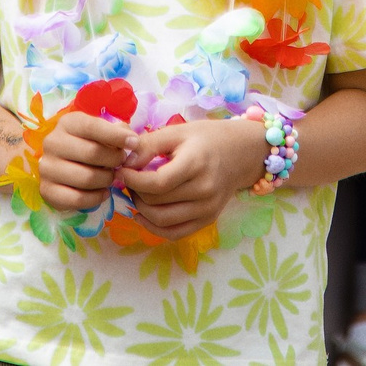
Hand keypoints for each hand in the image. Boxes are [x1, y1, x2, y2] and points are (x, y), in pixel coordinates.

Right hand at [39, 113, 134, 212]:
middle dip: (114, 160)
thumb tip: (131, 139)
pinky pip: (77, 199)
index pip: (93, 127)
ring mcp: (46, 168)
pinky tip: (103, 193)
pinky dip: (96, 198)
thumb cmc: (88, 145)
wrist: (63, 166)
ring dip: (106, 180)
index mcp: (67, 123)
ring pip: (86, 178)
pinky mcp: (46, 190)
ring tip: (111, 178)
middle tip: (121, 164)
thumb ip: (118, 132)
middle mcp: (52, 143)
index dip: (117, 135)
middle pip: (92, 153)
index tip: (134, 143)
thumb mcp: (101, 132)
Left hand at [118, 115, 270, 237]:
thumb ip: (149, 144)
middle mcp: (204, 190)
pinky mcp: (207, 220)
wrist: (242, 153)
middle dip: (134, 191)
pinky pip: (175, 233)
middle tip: (129, 179)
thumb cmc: (207, 138)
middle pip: (156, 201)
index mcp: (196, 163)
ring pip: (162, 221)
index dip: (133, 180)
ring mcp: (207, 208)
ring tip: (136, 194)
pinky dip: (154, 228)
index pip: (158, 183)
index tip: (122, 171)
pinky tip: (143, 215)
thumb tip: (124, 162)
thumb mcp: (178, 131)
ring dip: (141, 210)